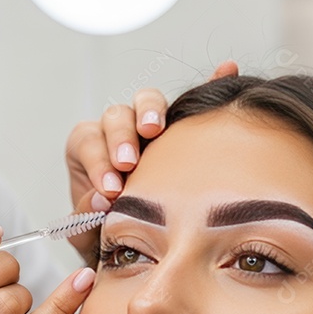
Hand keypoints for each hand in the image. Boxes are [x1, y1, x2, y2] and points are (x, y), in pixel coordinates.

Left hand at [63, 60, 239, 263]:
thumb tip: (100, 202)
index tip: (109, 187)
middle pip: (116, 116)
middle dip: (120, 137)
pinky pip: (195, 99)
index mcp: (88, 149)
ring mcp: (149, 126)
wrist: (137, 243)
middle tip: (127, 163)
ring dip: (150, 111)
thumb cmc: (107, 234)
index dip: (96, 162)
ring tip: (155, 128)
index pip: (87, 142)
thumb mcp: (88, 233)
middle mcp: (117, 131)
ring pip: (146, 102)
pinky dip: (210, 82)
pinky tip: (226, 70)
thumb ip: (86, 218)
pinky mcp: (181, 127)